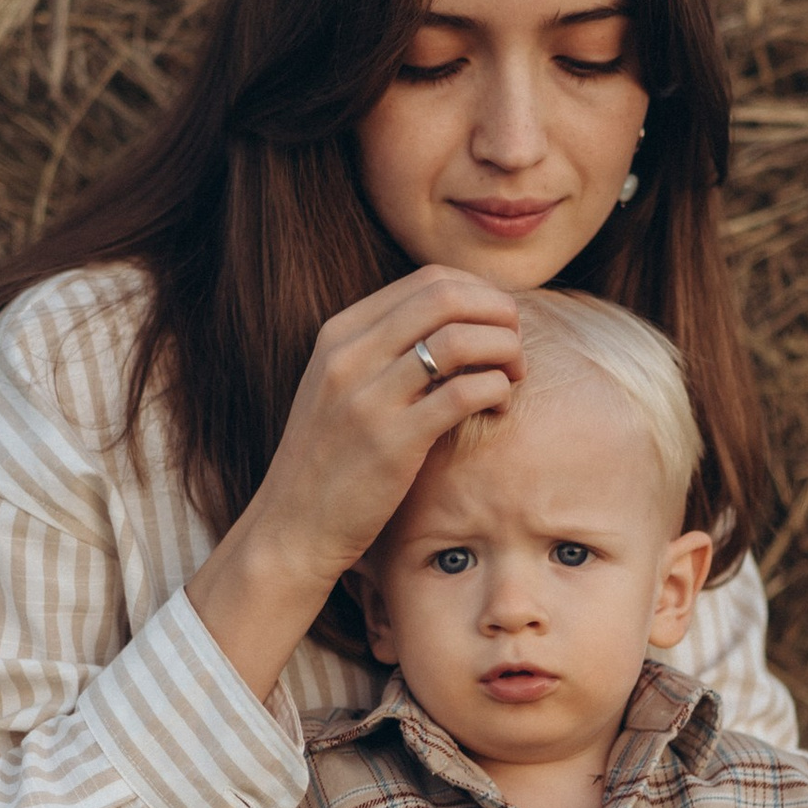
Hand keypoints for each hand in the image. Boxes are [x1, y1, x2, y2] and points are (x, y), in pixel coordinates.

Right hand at [188, 269, 524, 698]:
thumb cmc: (328, 459)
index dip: (479, 293)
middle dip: (498, 313)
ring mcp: (369, 398)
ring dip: (504, 350)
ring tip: (512, 376)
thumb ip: (382, 349)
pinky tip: (499, 406)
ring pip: (460, 339)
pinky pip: (464, 393)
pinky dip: (496, 390)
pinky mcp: (393, 442)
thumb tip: (454, 321)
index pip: (428, 281)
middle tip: (514, 344)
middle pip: (447, 298)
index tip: (497, 323)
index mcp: (339, 335)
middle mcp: (349, 357)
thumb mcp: (338, 387)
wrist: (292, 527)